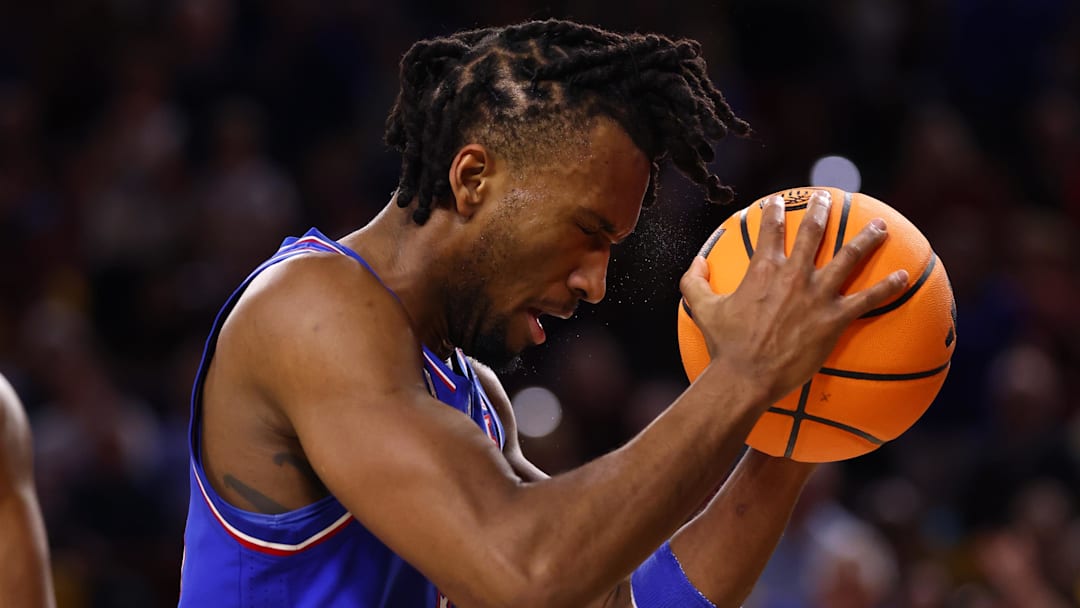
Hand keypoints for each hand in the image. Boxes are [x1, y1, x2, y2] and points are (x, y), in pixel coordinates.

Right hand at [679, 190, 908, 403]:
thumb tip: (695, 261)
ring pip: (848, 258)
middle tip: (828, 198)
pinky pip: (868, 299)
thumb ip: (694, 281)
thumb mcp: (702, 309)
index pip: (770, 230)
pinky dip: (887, 287)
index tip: (778, 201)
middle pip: (813, 232)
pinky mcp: (834, 319)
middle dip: (821, 210)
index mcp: (763, 270)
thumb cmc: (724, 345)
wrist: (747, 376)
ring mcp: (817, 296)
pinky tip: (903, 277)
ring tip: (880, 226)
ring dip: (867, 239)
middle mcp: (794, 275)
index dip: (774, 211)